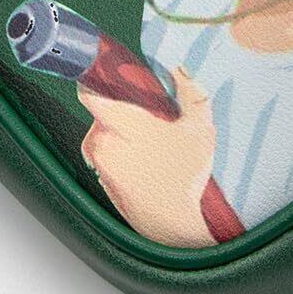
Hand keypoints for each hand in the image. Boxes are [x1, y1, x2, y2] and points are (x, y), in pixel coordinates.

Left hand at [78, 69, 216, 247]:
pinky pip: (104, 151)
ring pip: (103, 130)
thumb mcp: (201, 128)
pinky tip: (144, 155)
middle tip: (148, 110)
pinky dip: (119, 148)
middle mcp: (104, 142)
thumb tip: (178, 69)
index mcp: (124, 125)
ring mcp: (99, 163)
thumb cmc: (185, 177)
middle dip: (122, 106)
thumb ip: (192, 92)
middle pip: (102, 109)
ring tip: (150, 136)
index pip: (91, 92)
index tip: (103, 70)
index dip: (94, 77)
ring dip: (120, 128)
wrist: (172, 224)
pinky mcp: (100, 178)